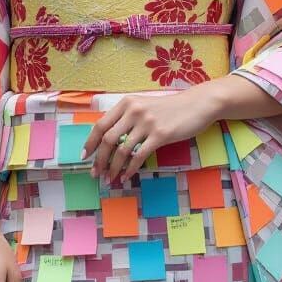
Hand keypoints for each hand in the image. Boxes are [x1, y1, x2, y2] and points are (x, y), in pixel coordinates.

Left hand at [82, 91, 215, 184]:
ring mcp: (147, 122)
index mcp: (127, 103)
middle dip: (99, 160)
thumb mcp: (144, 105)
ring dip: (113, 168)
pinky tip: (126, 176)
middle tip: (96, 174)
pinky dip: (130, 169)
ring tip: (110, 179)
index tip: (85, 157)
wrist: (197, 104)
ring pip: (122, 150)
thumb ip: (127, 117)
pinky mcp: (160, 134)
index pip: (101, 124)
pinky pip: (139, 156)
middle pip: (108, 139)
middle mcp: (134, 110)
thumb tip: (109, 139)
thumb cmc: (170, 108)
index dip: (90, 142)